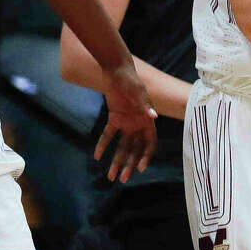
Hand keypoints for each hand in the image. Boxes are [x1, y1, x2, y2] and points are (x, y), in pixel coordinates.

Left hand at [95, 62, 157, 182]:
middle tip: (122, 179)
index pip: (149, 143)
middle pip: (134, 149)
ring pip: (122, 146)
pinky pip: (108, 135)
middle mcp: (137, 124)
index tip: (140, 168)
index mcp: (147, 120)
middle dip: (129, 164)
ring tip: (110, 176)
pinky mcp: (114, 118)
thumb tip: (154, 117)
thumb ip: (145, 105)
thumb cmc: (131, 80)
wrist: (116, 70)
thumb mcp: (138, 92)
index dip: (146, 156)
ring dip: (117, 160)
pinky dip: (103, 145)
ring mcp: (126, 123)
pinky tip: (97, 156)